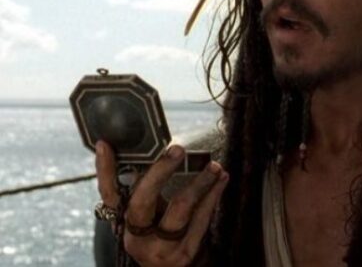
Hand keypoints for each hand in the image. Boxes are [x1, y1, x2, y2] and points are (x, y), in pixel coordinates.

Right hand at [95, 141, 228, 265]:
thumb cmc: (160, 235)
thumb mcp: (147, 217)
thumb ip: (146, 189)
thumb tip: (156, 150)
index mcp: (123, 221)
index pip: (109, 192)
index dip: (104, 169)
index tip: (105, 144)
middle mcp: (137, 236)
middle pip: (143, 201)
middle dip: (160, 172)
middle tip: (177, 150)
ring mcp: (161, 248)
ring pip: (180, 210)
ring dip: (199, 183)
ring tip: (213, 165)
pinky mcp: (185, 252)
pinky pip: (201, 219)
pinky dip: (213, 195)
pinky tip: (222, 178)